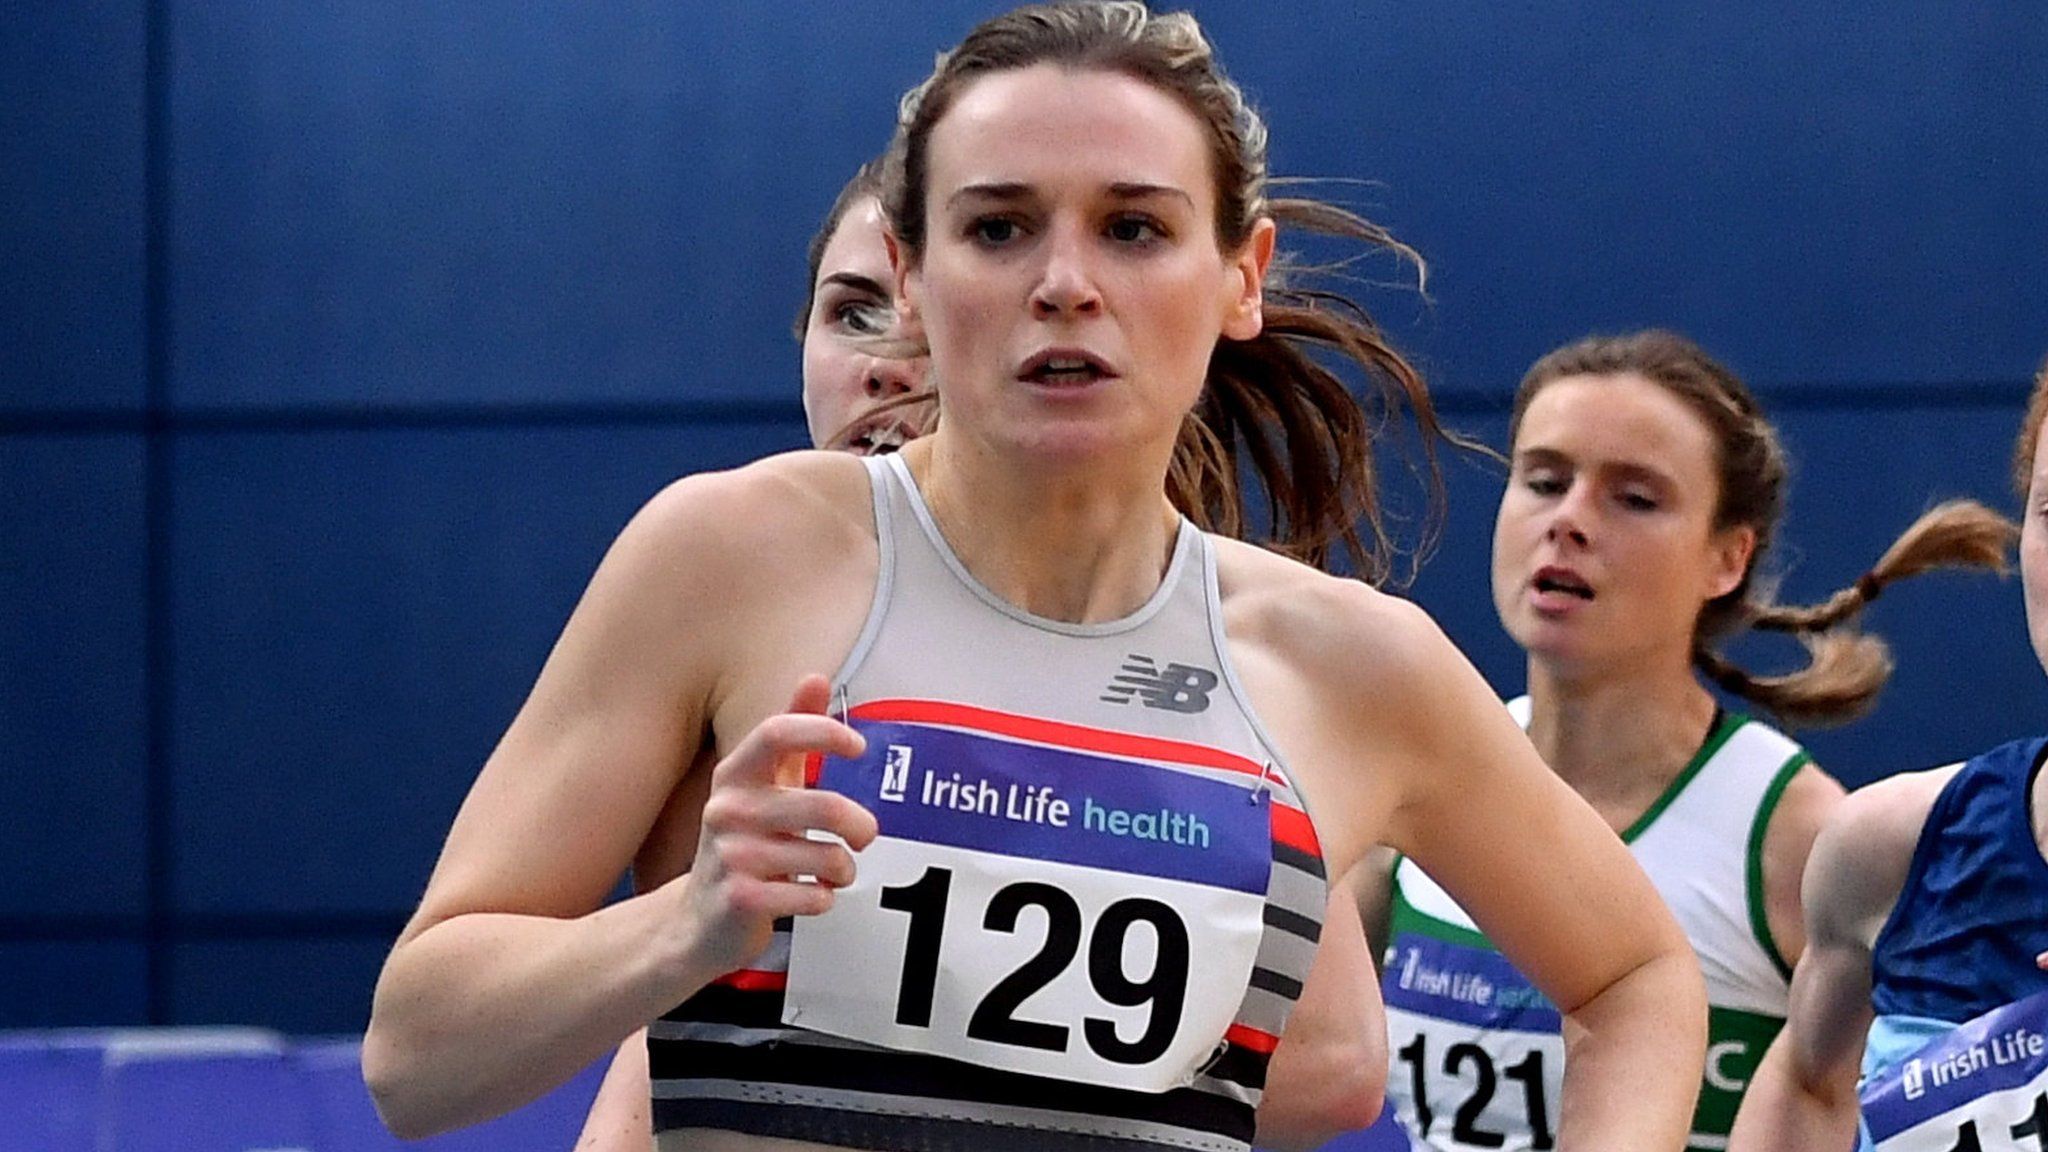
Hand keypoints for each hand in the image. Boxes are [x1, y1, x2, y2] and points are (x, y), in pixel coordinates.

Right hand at [675, 674, 879, 975]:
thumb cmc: (743, 843)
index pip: (776, 733)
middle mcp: (727, 810)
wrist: (696, 920)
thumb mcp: (763, 785)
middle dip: (860, 826)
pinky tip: (809, 896)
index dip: (822, 731)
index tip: (857, 746)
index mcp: (735, 775)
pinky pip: (814, 896)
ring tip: (833, 872)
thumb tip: (815, 677)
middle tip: (864, 836)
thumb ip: (792, 734)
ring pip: (827, 857)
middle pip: (823, 805)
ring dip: (843, 869)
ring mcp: (731, 856)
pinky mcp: (741, 899)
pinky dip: (824, 899)